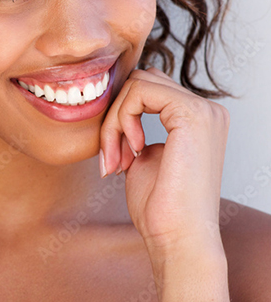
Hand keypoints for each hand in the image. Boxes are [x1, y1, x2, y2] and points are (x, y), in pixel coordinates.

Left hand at [99, 67, 229, 251]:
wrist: (178, 238)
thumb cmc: (160, 205)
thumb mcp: (143, 155)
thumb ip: (136, 126)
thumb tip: (117, 106)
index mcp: (198, 118)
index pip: (148, 89)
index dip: (121, 115)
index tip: (115, 154)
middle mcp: (206, 109)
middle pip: (141, 81)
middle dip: (116, 114)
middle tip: (112, 154)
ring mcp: (203, 109)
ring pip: (137, 83)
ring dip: (115, 119)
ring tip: (118, 156)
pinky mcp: (192, 114)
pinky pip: (139, 91)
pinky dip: (123, 118)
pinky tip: (132, 149)